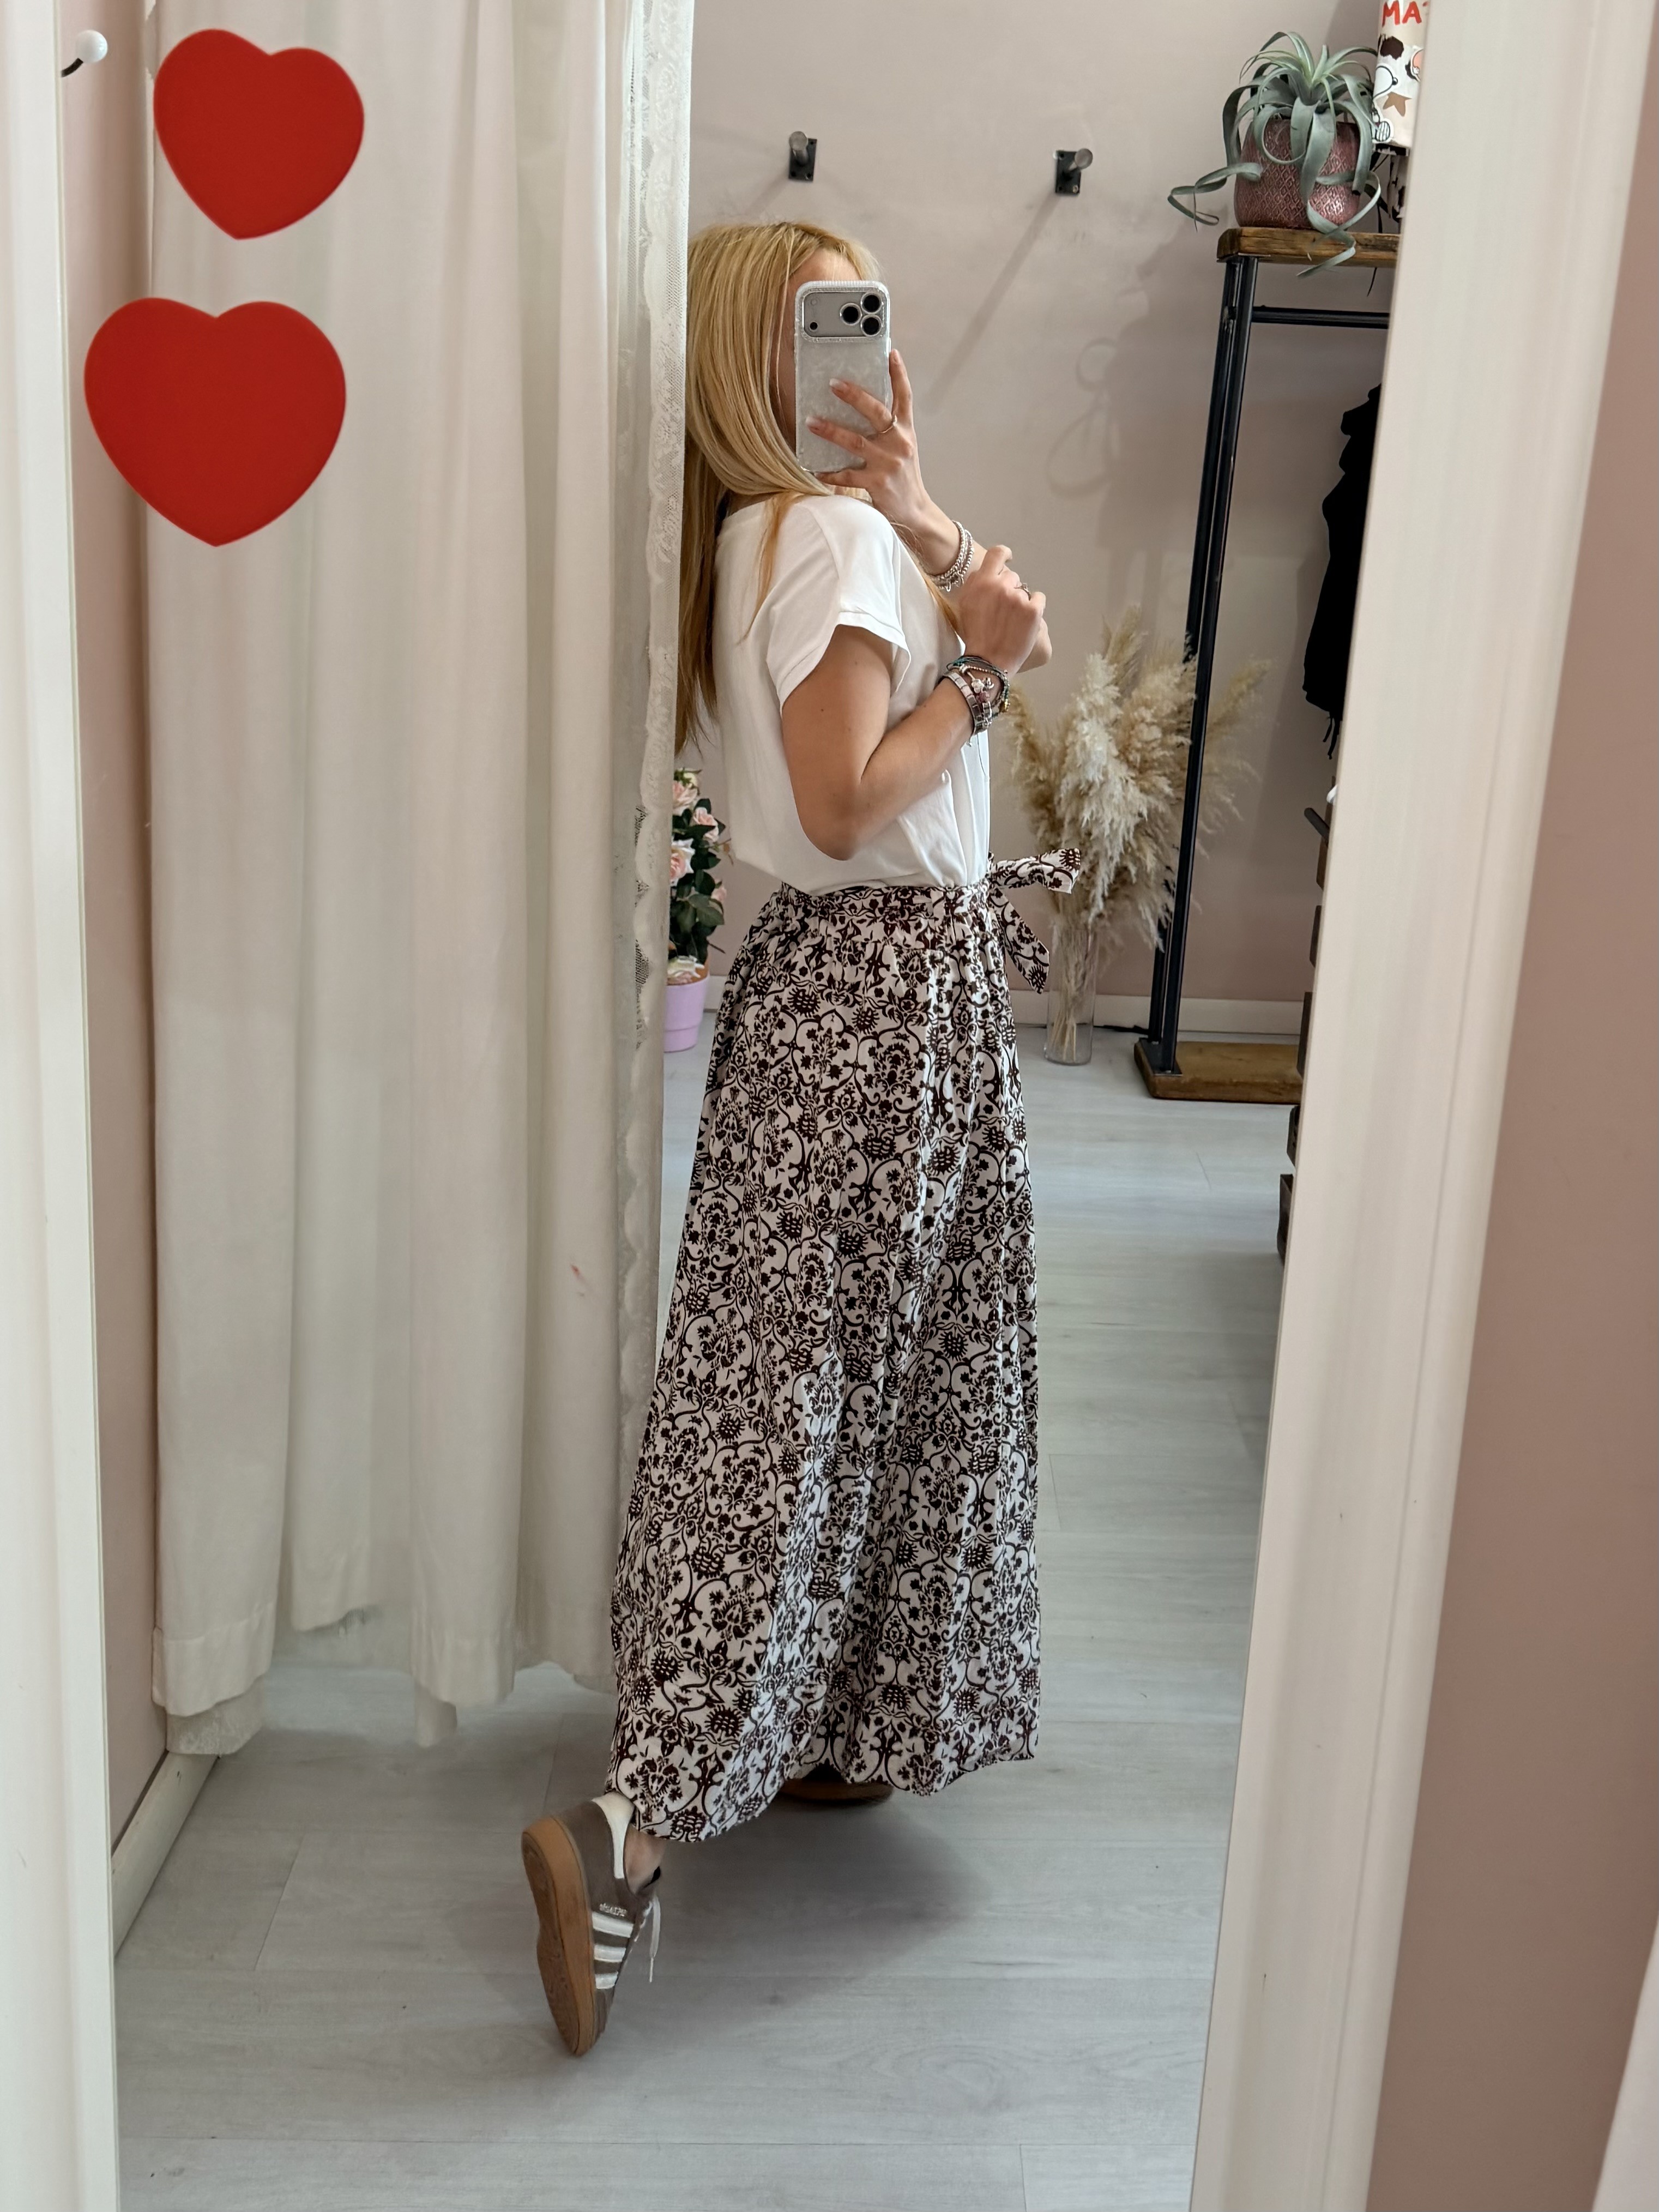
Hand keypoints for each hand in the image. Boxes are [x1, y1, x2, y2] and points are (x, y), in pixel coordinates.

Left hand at [804, 351, 956, 569]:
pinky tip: (815, 469)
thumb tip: (860, 409)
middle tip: (833, 383)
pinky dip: (828, 473)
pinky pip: (846, 475)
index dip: (899, 373)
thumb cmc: (904, 478)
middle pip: (875, 411)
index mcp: (906, 431)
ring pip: (854, 441)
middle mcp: (898, 443)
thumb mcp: (903, 448)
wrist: (915, 512)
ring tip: (811, 422)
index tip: (891, 352)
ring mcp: (887, 463)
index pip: (904, 396)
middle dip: (853, 395)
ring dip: (830, 430)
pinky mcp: (876, 483)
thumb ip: (888, 429)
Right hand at [953, 545, 1045, 675]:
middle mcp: (1000, 586)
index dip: (1005, 554)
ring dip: (1020, 602)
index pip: (997, 554)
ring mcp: (1018, 598)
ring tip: (1012, 621)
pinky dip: (1035, 608)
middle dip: (1009, 590)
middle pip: (1012, 577)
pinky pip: (1039, 599)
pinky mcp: (1033, 611)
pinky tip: (1026, 621)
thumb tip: (987, 571)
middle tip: (1004, 610)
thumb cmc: (974, 635)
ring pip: (1025, 590)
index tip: (1009, 559)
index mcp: (982, 582)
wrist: (987, 661)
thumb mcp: (965, 604)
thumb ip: (975, 583)